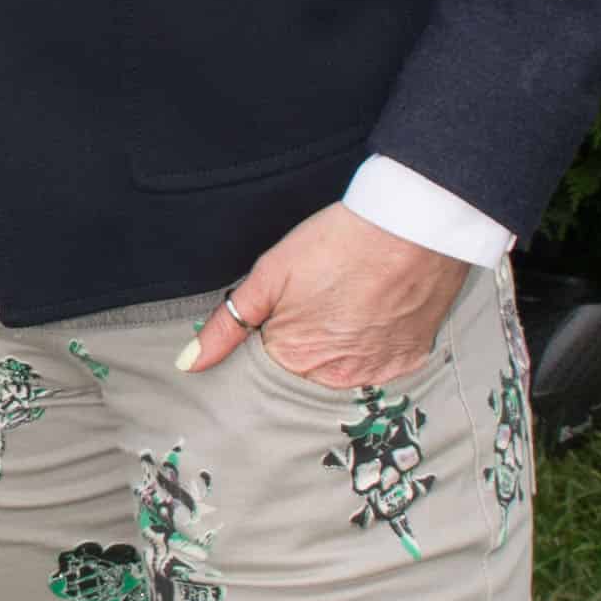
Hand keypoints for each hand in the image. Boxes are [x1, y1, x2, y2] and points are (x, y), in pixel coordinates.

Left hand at [179, 203, 464, 391]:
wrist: (412, 223)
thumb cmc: (338, 241)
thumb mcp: (268, 276)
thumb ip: (226, 326)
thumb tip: (188, 364)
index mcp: (292, 359)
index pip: (271, 360)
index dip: (278, 328)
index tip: (293, 303)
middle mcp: (334, 377)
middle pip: (308, 365)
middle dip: (310, 337)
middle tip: (327, 293)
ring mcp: (376, 371)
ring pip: (346, 365)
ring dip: (344, 340)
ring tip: (353, 295)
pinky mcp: (409, 358)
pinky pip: (383, 360)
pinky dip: (379, 339)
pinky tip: (380, 305)